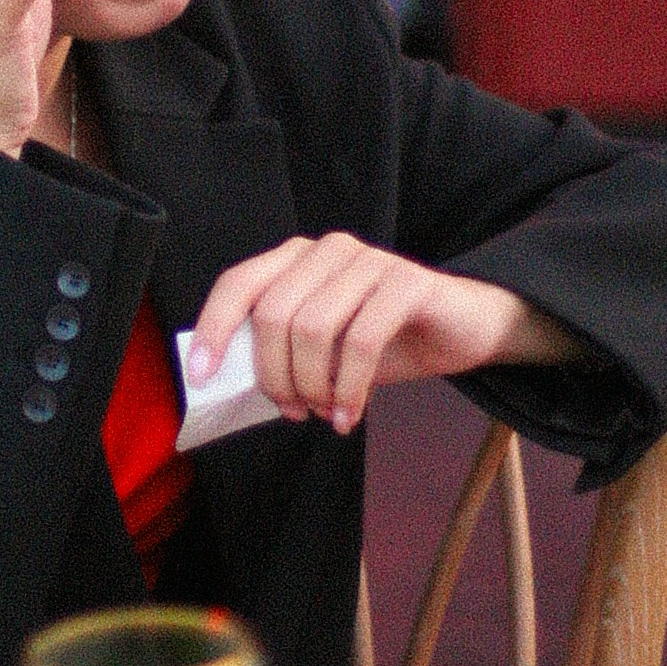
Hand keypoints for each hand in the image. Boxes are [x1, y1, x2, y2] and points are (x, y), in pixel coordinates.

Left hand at [186, 237, 572, 433]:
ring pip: (312, 329)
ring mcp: (369, 261)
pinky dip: (349, 388)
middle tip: (295, 412)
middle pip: (273, 316)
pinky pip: (360, 341)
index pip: (239, 284)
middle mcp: (328, 250)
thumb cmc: (385, 339)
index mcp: (298, 258)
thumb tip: (228, 385)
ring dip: (313, 387)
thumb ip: (282, 351)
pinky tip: (351, 415)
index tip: (202, 378)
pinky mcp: (406, 282)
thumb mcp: (324, 347)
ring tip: (327, 413)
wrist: (464, 328)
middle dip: (275, 377)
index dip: (214, 329)